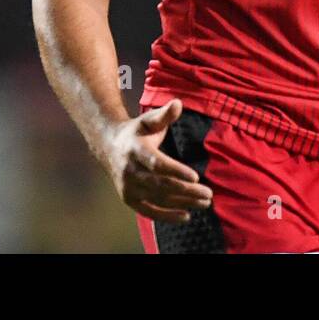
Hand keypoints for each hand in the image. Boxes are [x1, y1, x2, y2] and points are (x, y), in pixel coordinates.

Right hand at [103, 99, 213, 223]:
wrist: (110, 146)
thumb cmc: (137, 132)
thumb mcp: (149, 119)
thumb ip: (165, 114)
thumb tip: (178, 103)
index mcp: (135, 150)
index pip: (157, 164)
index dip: (176, 171)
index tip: (196, 176)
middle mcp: (130, 171)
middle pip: (161, 185)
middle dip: (186, 191)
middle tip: (208, 194)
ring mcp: (128, 187)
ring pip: (158, 199)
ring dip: (182, 203)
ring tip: (205, 203)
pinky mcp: (129, 199)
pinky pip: (149, 211)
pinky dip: (167, 216)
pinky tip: (186, 216)